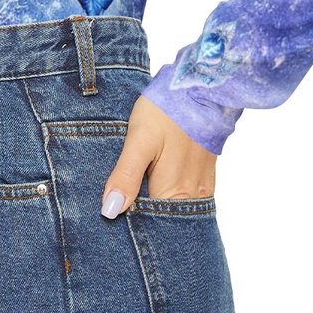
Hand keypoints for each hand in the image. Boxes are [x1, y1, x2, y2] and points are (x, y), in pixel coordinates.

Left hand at [100, 95, 217, 216]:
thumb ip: (126, 176)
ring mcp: (201, 186)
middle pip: (163, 221)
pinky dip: (168, 199)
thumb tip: (111, 211)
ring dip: (154, 209)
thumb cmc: (167, 110)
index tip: (108, 223)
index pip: (149, 225)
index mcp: (174, 191)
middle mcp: (192, 196)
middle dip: (141, 221)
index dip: (128, 227)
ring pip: (174, 209)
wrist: (201, 86)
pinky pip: (185, 198)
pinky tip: (151, 190)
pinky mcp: (204, 175)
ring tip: (130, 201)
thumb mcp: (140, 139)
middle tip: (114, 210)